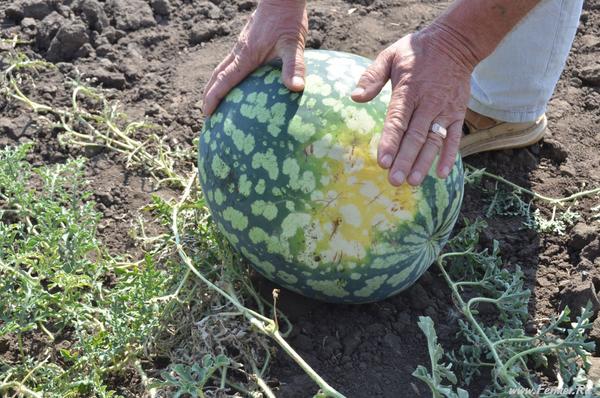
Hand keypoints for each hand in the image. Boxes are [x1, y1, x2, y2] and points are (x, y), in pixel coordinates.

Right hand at [202, 0, 307, 114]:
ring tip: (215, 101)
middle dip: (209, 95)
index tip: (207, 113)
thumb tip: (296, 88)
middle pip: (217, 75)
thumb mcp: (294, 44)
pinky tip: (235, 83)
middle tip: (206, 114)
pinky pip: (231, 62)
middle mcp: (240, 51)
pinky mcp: (247, 42)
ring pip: (222, 68)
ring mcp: (241, 46)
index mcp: (247, 55)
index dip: (214, 97)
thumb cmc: (288, 20)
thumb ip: (295, 66)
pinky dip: (226, 76)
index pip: (225, 80)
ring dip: (215, 85)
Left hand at [352, 25, 476, 185]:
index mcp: (408, 90)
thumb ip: (372, 76)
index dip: (390, 142)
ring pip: (434, 140)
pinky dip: (449, 155)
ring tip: (413, 181)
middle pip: (415, 136)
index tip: (382, 162)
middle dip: (404, 160)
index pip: (397, 120)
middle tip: (394, 181)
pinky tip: (441, 173)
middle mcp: (428, 102)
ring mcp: (445, 110)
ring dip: (424, 162)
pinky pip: (455, 137)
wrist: (456, 42)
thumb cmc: (417, 52)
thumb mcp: (390, 55)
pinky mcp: (458, 113)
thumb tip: (355, 97)